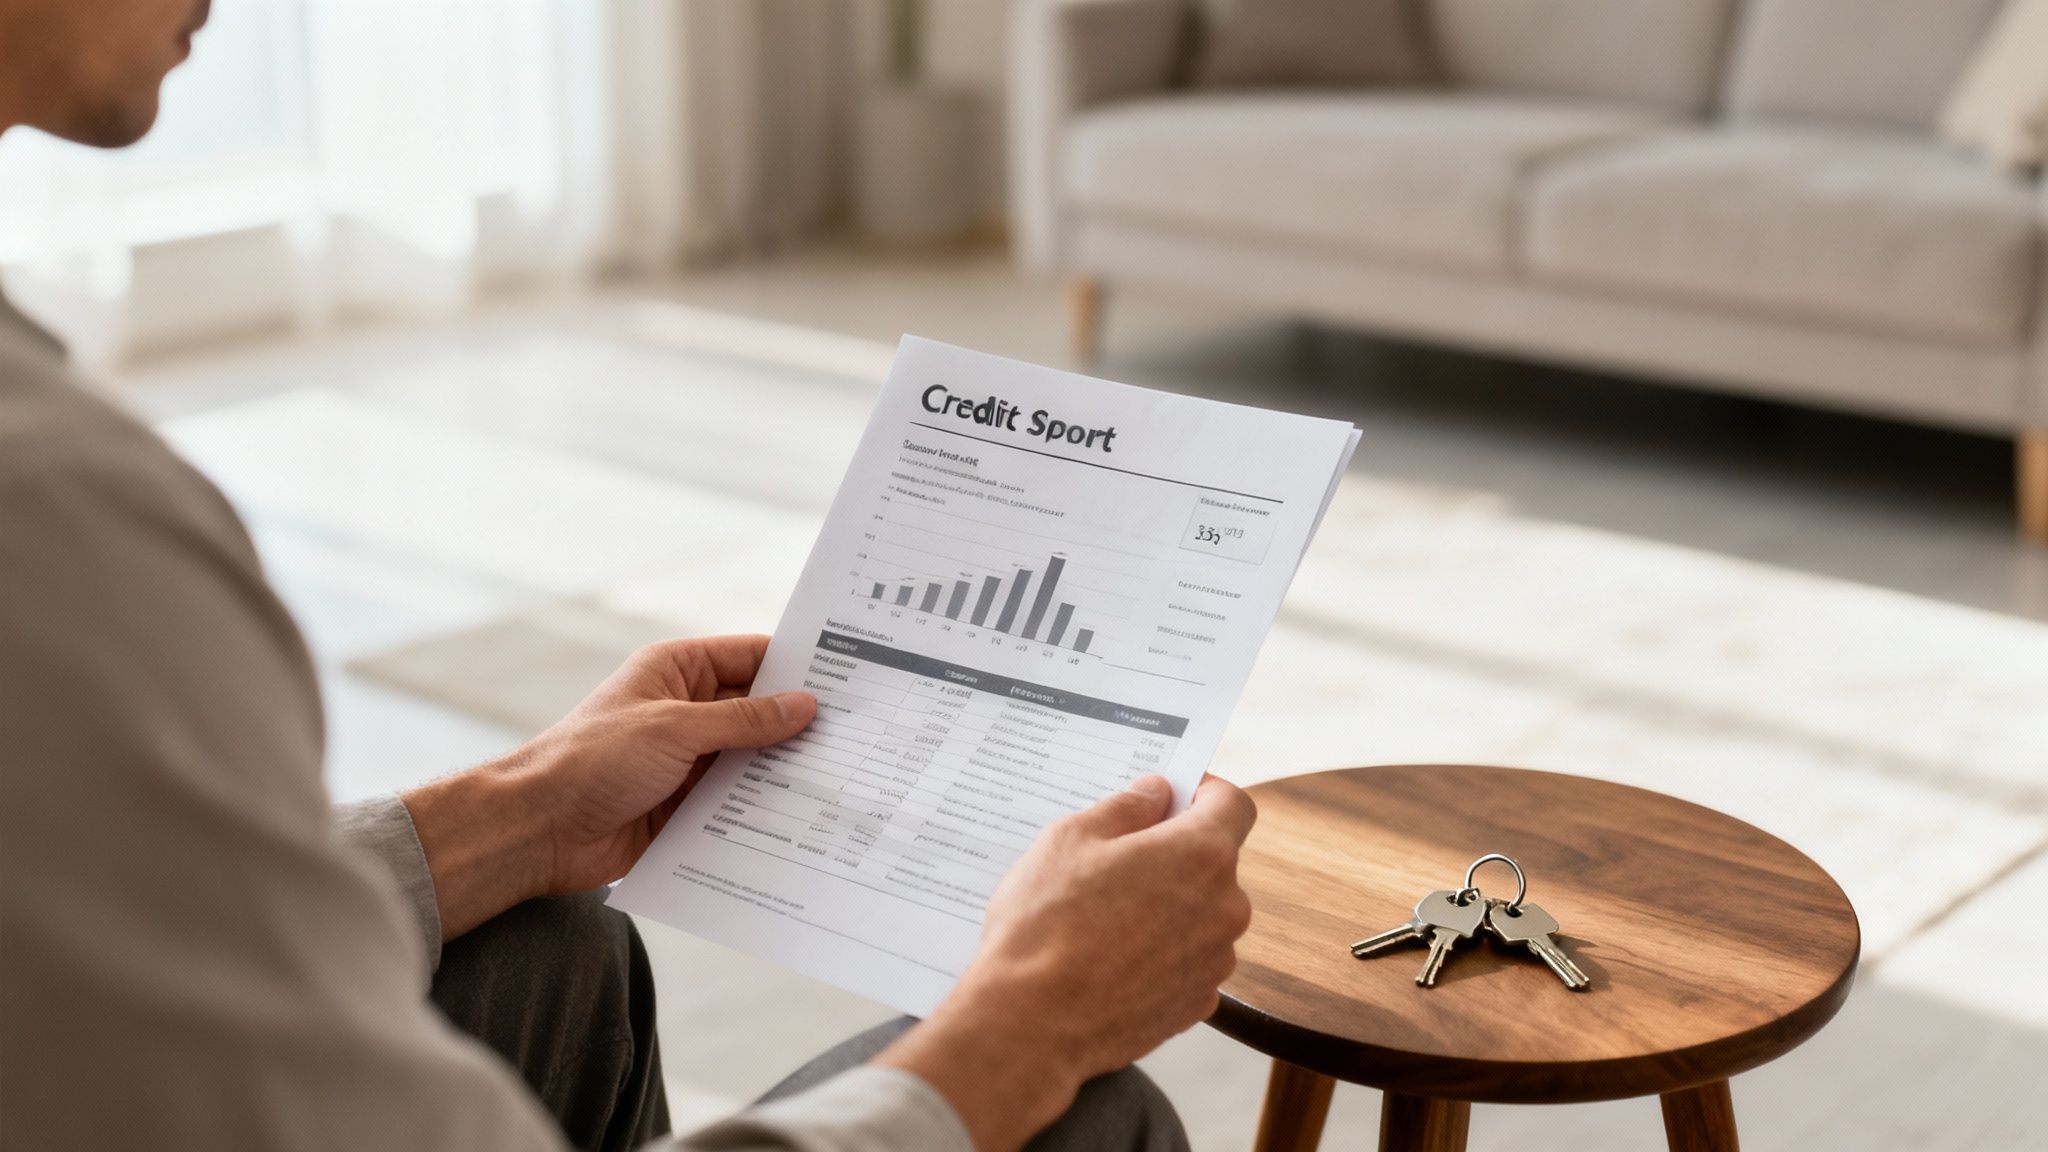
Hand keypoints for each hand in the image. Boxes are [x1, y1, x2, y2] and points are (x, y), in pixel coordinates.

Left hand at [402, 635, 815, 938]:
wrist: (536, 831)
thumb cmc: (589, 761)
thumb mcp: (674, 729)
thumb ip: (743, 721)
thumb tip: (804, 707)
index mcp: (678, 671)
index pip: (752, 657)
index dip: (797, 666)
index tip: (850, 676)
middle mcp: (687, 711)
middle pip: (760, 712)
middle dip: (801, 724)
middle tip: (861, 733)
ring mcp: (689, 761)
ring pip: (754, 760)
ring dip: (786, 770)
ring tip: (845, 776)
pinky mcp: (688, 807)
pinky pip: (738, 803)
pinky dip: (765, 809)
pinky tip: (805, 817)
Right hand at [878, 774, 1255, 1151]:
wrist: (1032, 1024)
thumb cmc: (1047, 926)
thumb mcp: (1071, 839)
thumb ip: (1125, 808)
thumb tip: (1155, 793)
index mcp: (1201, 854)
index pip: (1234, 804)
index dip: (1205, 792)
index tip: (1175, 795)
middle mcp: (1224, 908)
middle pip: (1214, 862)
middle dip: (1174, 854)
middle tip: (1116, 860)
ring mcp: (1214, 962)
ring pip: (1201, 914)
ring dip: (1168, 906)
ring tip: (1104, 918)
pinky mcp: (1196, 1004)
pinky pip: (1187, 961)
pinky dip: (1160, 953)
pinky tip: (1111, 958)